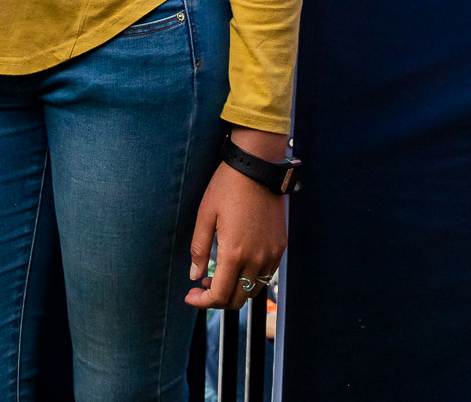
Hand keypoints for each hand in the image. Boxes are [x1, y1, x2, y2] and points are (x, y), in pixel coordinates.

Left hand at [186, 130, 288, 312]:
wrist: (257, 168)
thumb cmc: (228, 187)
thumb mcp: (205, 215)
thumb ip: (199, 249)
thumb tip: (194, 275)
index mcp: (235, 253)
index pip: (221, 295)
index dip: (203, 302)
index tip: (190, 297)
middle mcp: (257, 258)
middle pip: (238, 298)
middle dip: (217, 300)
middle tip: (201, 287)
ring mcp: (272, 254)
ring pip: (253, 289)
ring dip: (234, 289)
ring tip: (217, 276)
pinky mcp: (280, 247)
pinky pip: (265, 274)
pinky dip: (249, 279)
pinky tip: (237, 265)